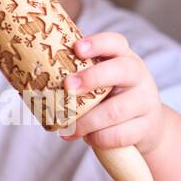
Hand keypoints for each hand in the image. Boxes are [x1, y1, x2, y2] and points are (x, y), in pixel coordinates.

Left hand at [58, 32, 166, 154]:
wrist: (146, 125)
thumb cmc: (112, 98)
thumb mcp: (102, 81)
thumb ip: (80, 75)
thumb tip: (34, 78)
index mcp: (124, 58)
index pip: (115, 42)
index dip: (97, 43)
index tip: (76, 48)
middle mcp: (139, 76)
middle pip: (122, 70)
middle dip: (92, 78)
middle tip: (67, 87)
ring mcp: (145, 102)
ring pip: (116, 110)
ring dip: (87, 121)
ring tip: (69, 128)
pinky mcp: (146, 127)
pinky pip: (120, 135)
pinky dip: (99, 138)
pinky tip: (87, 138)